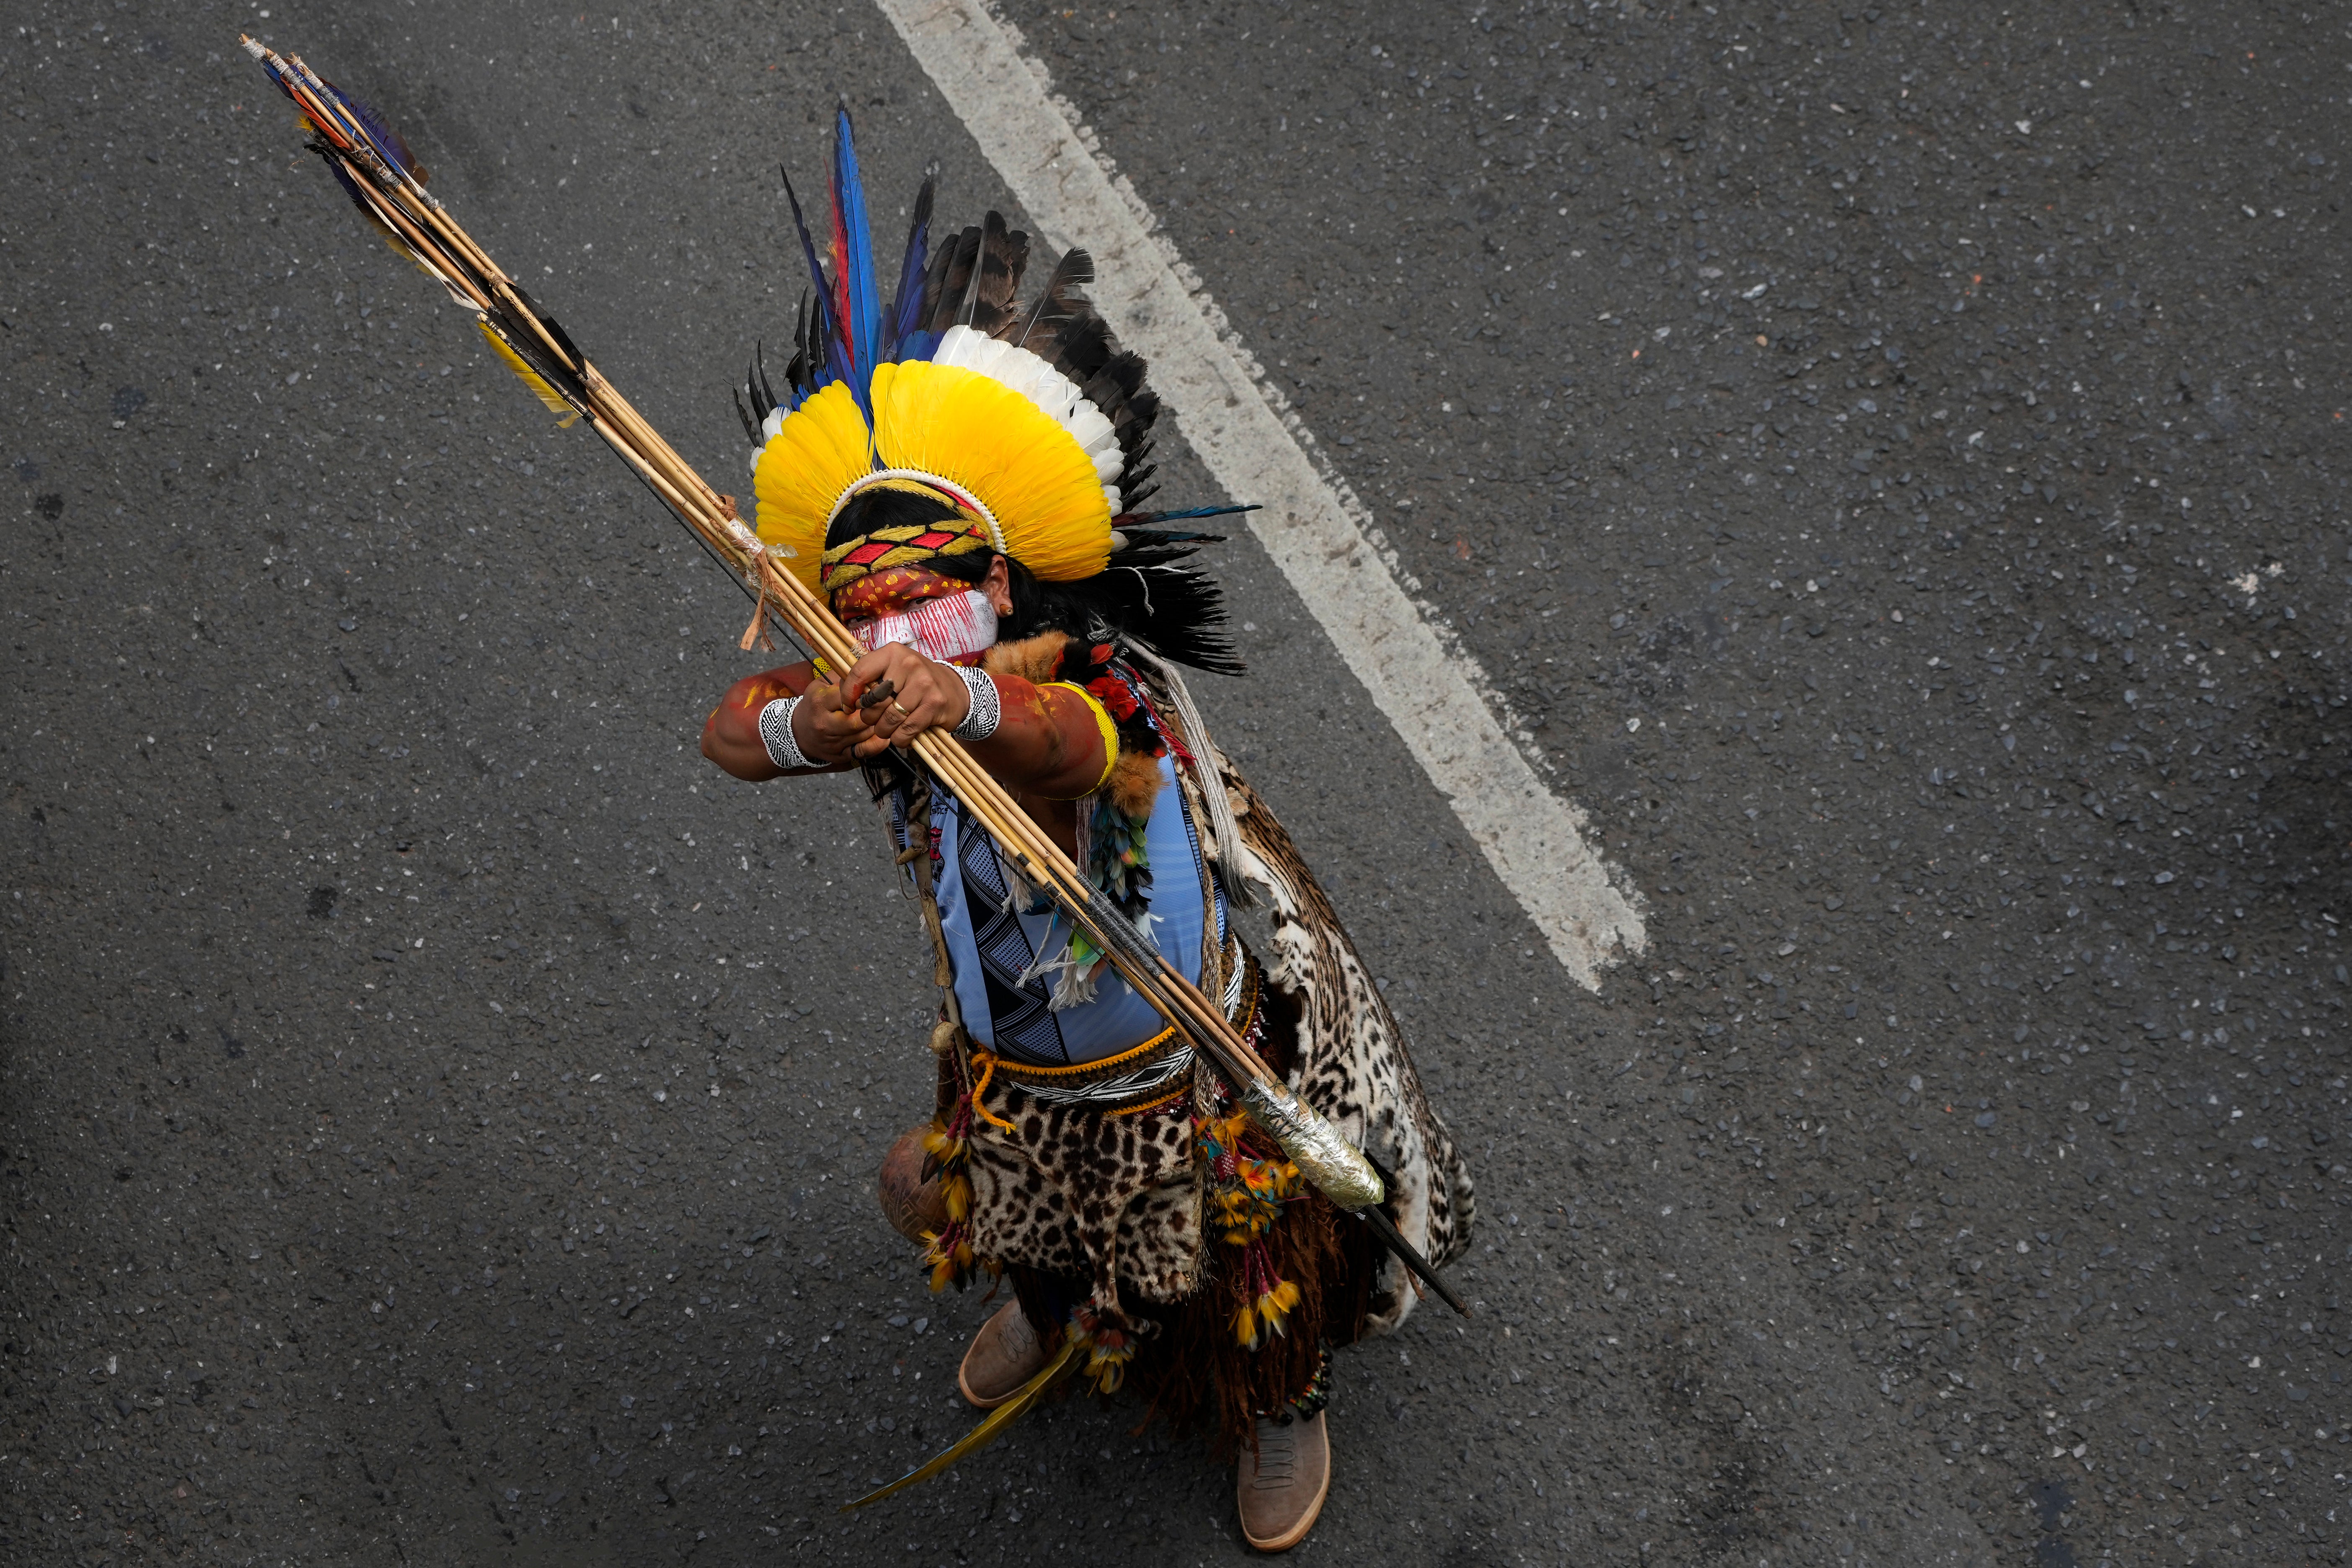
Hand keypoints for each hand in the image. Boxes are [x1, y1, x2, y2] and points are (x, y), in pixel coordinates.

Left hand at [839, 643, 973, 758]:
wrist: (955, 690)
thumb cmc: (916, 682)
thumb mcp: (894, 670)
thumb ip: (871, 678)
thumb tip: (845, 696)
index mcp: (893, 652)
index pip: (860, 672)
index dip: (849, 694)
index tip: (850, 706)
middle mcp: (909, 664)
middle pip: (874, 701)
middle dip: (869, 717)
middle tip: (875, 720)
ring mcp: (924, 684)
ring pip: (889, 719)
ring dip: (885, 731)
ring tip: (888, 729)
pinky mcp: (934, 704)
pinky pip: (906, 731)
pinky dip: (900, 739)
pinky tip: (903, 735)